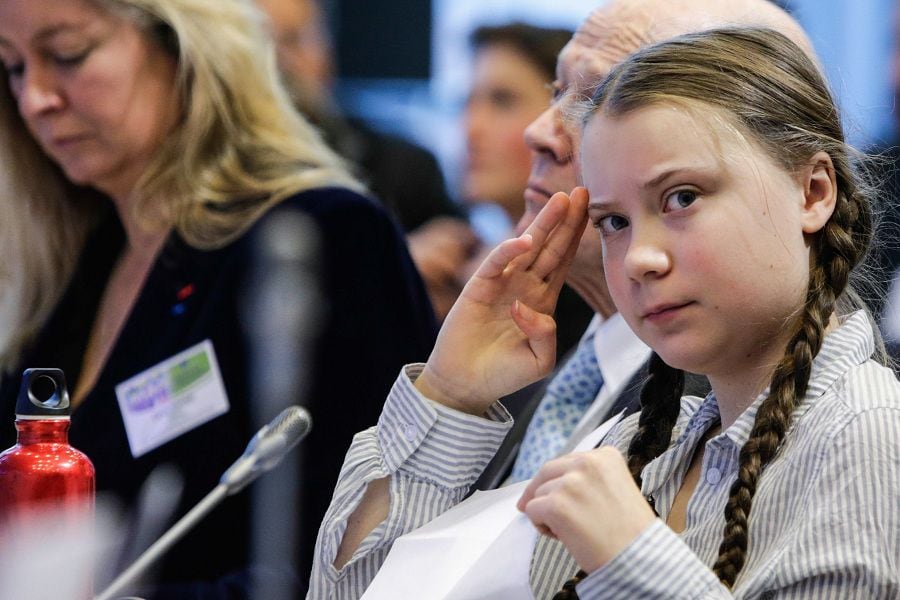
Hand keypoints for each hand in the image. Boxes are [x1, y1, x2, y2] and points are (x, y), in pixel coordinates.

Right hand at [415, 188, 588, 414]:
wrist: (466, 384)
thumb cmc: (503, 373)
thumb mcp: (539, 361)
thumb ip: (547, 336)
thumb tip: (531, 307)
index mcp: (543, 299)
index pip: (565, 261)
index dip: (577, 236)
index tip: (593, 211)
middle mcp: (525, 285)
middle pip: (551, 246)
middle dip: (567, 220)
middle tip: (583, 191)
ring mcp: (502, 283)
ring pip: (527, 247)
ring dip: (544, 224)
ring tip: (562, 201)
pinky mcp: (479, 287)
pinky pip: (496, 263)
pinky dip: (508, 250)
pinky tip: (525, 238)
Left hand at [516, 447, 656, 573]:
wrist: (639, 559)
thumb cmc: (630, 532)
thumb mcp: (616, 488)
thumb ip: (589, 479)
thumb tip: (553, 483)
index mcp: (604, 456)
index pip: (567, 462)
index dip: (560, 480)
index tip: (558, 494)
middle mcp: (586, 463)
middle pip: (546, 472)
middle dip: (540, 491)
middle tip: (540, 511)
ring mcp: (570, 483)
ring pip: (538, 494)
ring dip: (546, 512)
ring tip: (570, 530)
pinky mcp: (556, 505)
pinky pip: (531, 510)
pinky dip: (540, 525)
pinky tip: (561, 536)